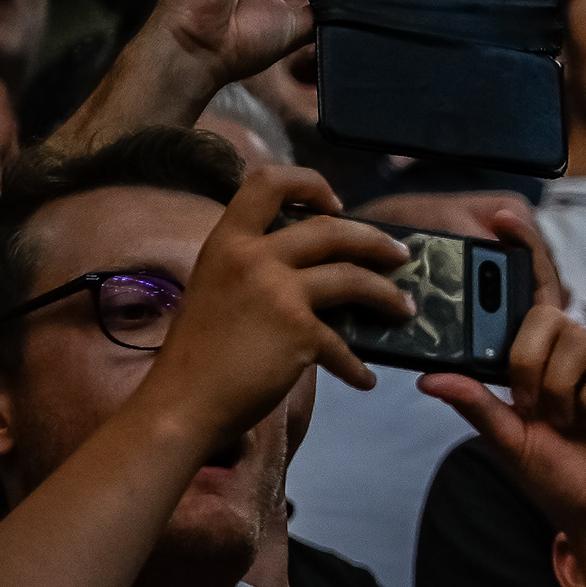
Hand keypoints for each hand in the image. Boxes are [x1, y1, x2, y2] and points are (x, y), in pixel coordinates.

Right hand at [149, 167, 410, 438]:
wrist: (181, 403)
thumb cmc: (196, 354)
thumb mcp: (216, 289)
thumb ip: (253, 269)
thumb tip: (308, 270)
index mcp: (226, 242)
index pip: (266, 183)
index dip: (309, 184)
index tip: (336, 204)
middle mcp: (252, 257)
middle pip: (331, 229)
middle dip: (375, 240)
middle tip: (400, 255)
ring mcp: (277, 291)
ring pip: (354, 277)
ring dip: (388, 295)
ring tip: (405, 309)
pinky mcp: (299, 331)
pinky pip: (344, 345)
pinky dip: (356, 367)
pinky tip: (363, 379)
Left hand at [426, 309, 585, 545]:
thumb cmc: (564, 482)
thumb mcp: (507, 439)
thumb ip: (475, 403)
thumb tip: (428, 379)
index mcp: (553, 366)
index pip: (531, 319)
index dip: (516, 347)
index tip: (514, 393)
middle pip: (550, 318)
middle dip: (532, 367)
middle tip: (537, 408)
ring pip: (580, 340)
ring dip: (563, 391)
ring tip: (574, 423)